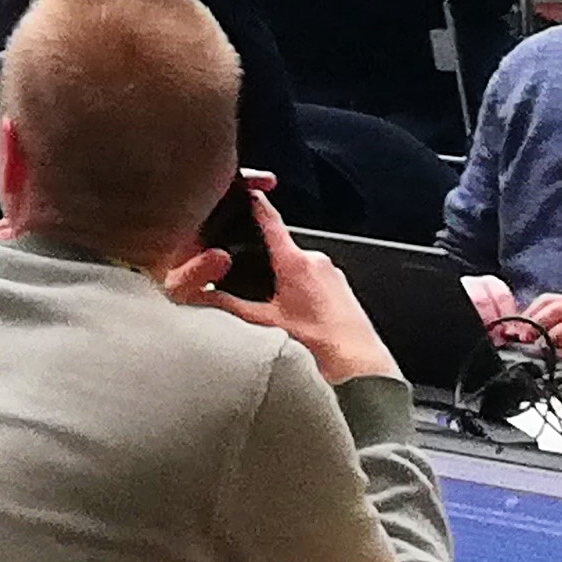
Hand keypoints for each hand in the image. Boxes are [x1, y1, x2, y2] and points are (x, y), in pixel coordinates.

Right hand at [163, 179, 398, 383]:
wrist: (362, 370)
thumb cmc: (321, 348)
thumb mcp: (264, 326)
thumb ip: (228, 308)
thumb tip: (200, 298)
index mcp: (296, 262)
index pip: (269, 219)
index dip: (254, 203)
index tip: (244, 191)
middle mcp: (318, 262)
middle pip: (281, 249)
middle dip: (264, 263)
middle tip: (253, 289)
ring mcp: (333, 276)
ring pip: (298, 268)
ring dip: (285, 283)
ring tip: (279, 313)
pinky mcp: (343, 291)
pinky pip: (315, 282)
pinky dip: (303, 294)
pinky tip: (299, 321)